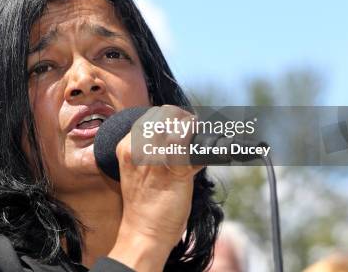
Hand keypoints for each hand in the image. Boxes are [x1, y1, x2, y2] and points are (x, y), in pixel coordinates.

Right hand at [108, 105, 202, 270]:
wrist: (144, 232)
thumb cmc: (145, 201)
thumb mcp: (140, 168)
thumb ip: (153, 147)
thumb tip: (182, 131)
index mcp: (126, 146)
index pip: (154, 115)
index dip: (174, 117)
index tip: (186, 125)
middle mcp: (139, 148)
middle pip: (168, 115)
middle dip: (186, 121)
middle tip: (196, 133)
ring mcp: (156, 159)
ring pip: (182, 127)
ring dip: (198, 132)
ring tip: (207, 143)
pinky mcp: (176, 172)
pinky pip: (198, 151)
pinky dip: (213, 150)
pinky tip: (221, 153)